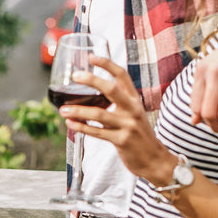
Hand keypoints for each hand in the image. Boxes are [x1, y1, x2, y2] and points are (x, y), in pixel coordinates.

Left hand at [59, 56, 172, 183]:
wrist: (154, 159)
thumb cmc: (139, 135)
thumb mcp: (134, 113)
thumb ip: (119, 103)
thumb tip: (92, 94)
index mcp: (134, 100)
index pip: (122, 76)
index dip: (107, 64)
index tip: (92, 57)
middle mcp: (132, 109)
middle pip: (111, 89)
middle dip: (92, 80)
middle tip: (75, 76)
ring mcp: (127, 125)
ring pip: (99, 114)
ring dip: (78, 111)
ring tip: (63, 109)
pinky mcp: (121, 141)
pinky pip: (97, 133)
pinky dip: (81, 128)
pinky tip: (70, 124)